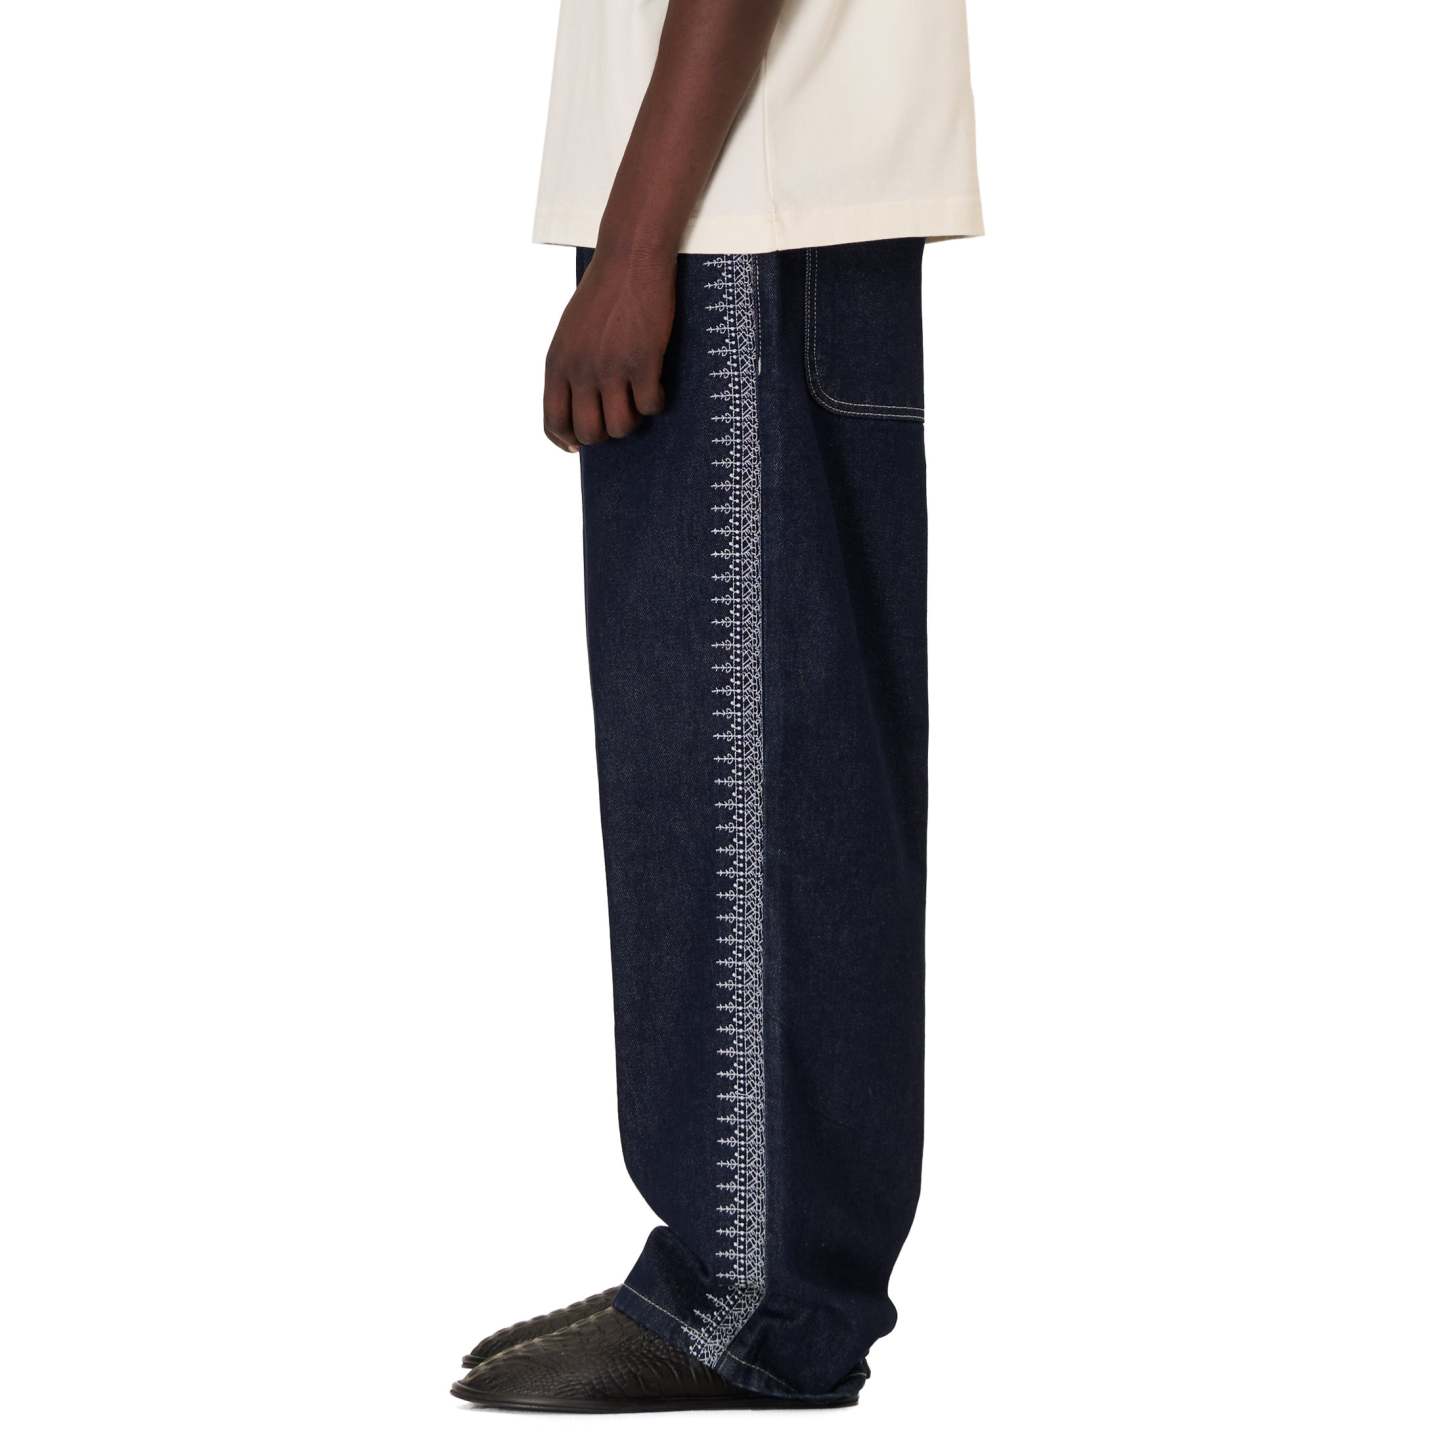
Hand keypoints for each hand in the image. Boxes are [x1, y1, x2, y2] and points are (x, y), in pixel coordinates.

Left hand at [543, 247, 674, 450]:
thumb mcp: (570, 332)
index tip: (578, 445)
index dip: (566, 439)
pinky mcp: (643, 363)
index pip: (553, 420)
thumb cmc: (603, 293)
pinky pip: (650, 406)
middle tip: (617, 416)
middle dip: (604, 434)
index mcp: (557, 363)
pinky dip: (656, 403)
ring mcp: (611, 368)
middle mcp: (580, 370)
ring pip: (620, 427)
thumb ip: (570, 367)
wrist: (629, 260)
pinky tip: (658, 387)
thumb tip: (581, 404)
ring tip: (638, 402)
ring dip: (632, 422)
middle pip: (589, 432)